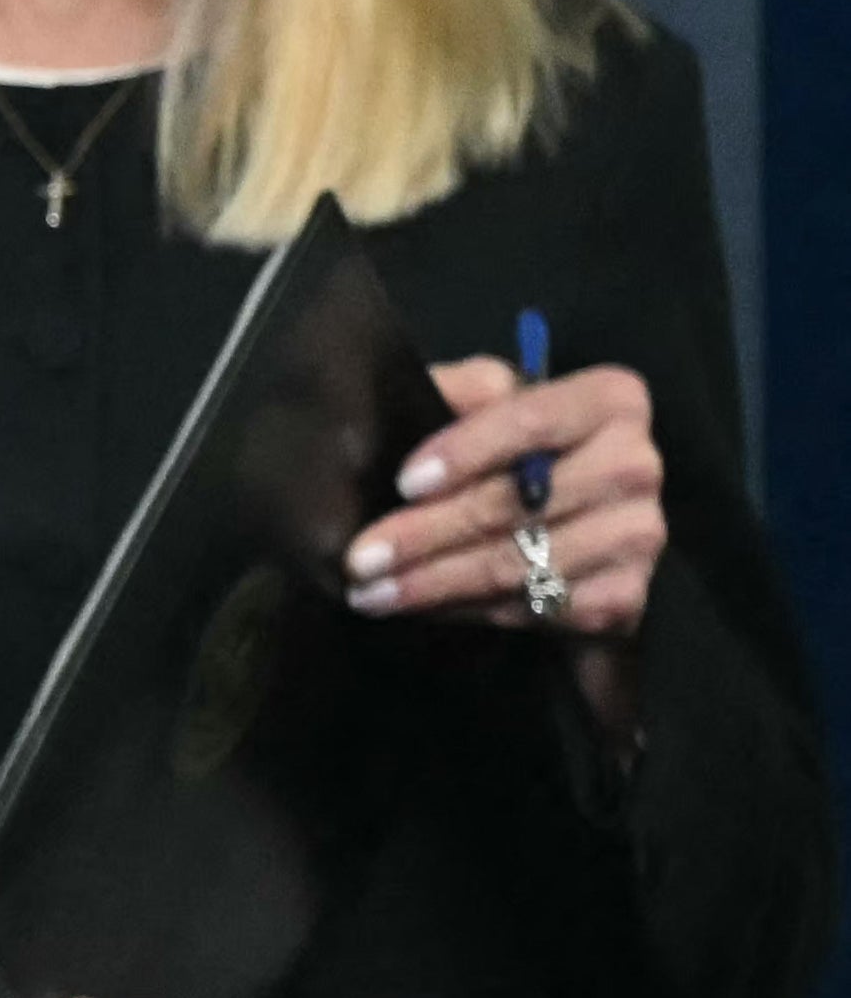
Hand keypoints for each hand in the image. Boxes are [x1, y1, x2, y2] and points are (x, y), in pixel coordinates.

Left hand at [350, 356, 664, 644]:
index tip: (404, 483)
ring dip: (436, 583)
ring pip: (523, 563)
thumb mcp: (478, 400)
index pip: (532, 420)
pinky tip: (424, 608)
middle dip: (427, 534)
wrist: (561, 513)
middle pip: (519, 503)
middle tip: (359, 559)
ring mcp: (639, 536)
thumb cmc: (502, 445)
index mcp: (611, 400)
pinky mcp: (626, 595)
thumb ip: (459, 387)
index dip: (466, 450)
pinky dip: (472, 610)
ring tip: (371, 591)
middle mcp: (637, 466)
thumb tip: (432, 391)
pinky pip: (538, 608)